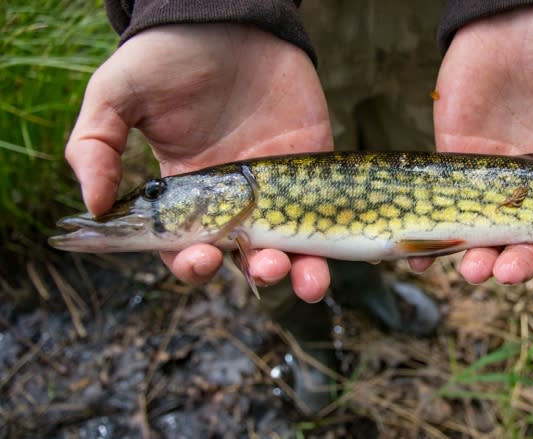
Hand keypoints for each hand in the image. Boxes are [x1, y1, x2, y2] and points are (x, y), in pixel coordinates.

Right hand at [66, 24, 332, 301]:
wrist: (226, 15)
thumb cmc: (167, 55)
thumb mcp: (116, 95)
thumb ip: (95, 146)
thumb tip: (93, 206)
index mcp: (186, 192)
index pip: (189, 247)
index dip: (193, 263)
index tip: (201, 258)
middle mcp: (233, 199)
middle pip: (247, 257)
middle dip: (256, 273)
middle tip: (264, 268)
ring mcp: (276, 185)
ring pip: (292, 246)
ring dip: (300, 273)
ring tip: (304, 278)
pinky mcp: (312, 163)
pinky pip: (325, 210)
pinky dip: (333, 240)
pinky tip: (332, 255)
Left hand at [426, 7, 532, 283]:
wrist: (520, 10)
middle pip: (527, 244)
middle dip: (520, 265)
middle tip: (512, 271)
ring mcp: (493, 178)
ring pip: (485, 235)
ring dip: (479, 259)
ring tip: (476, 270)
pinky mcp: (456, 160)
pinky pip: (443, 208)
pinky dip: (431, 238)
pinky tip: (420, 257)